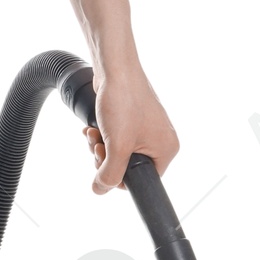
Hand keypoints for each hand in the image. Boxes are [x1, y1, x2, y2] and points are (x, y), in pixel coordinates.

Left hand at [81, 65, 178, 193]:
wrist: (115, 69)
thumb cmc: (123, 102)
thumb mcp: (117, 146)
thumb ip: (110, 174)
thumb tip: (100, 189)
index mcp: (166, 150)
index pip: (143, 181)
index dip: (119, 177)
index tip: (104, 162)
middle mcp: (161, 140)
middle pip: (128, 166)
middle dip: (106, 158)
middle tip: (98, 146)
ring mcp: (147, 129)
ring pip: (119, 152)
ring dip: (101, 146)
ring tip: (94, 133)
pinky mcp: (133, 119)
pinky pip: (117, 138)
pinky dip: (103, 135)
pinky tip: (93, 128)